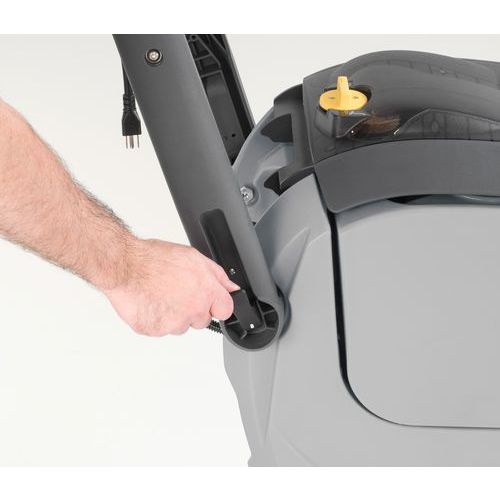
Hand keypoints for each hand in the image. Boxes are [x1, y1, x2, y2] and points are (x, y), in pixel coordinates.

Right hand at [103, 238, 238, 335]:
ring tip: (160, 294)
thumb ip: (217, 275)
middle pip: (202, 320)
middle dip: (193, 309)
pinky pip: (160, 329)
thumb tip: (232, 287)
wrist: (125, 266)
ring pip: (180, 326)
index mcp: (206, 292)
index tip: (209, 301)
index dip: (216, 304)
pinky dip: (156, 319)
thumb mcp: (193, 257)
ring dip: (174, 315)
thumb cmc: (154, 259)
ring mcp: (173, 323)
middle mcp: (192, 310)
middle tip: (177, 292)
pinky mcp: (154, 331)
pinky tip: (150, 302)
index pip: (225, 310)